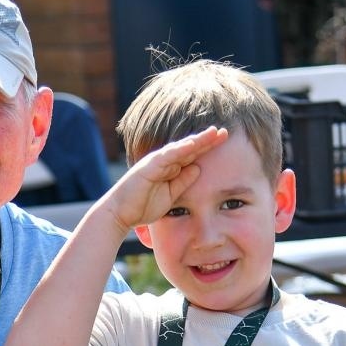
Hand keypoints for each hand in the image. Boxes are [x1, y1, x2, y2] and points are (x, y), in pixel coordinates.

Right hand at [104, 126, 227, 232]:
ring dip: (197, 140)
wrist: (120, 213)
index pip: (192, 155)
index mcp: (170, 168)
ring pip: (181, 148)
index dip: (207, 148)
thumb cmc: (143, 206)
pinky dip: (180, 149)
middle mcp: (165, 161)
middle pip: (190, 148)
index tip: (223, 141)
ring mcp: (157, 162)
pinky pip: (168, 156)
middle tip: (225, 132)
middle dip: (207, 140)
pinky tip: (193, 144)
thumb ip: (183, 182)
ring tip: (213, 133)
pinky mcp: (149, 166)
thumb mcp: (171, 195)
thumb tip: (198, 169)